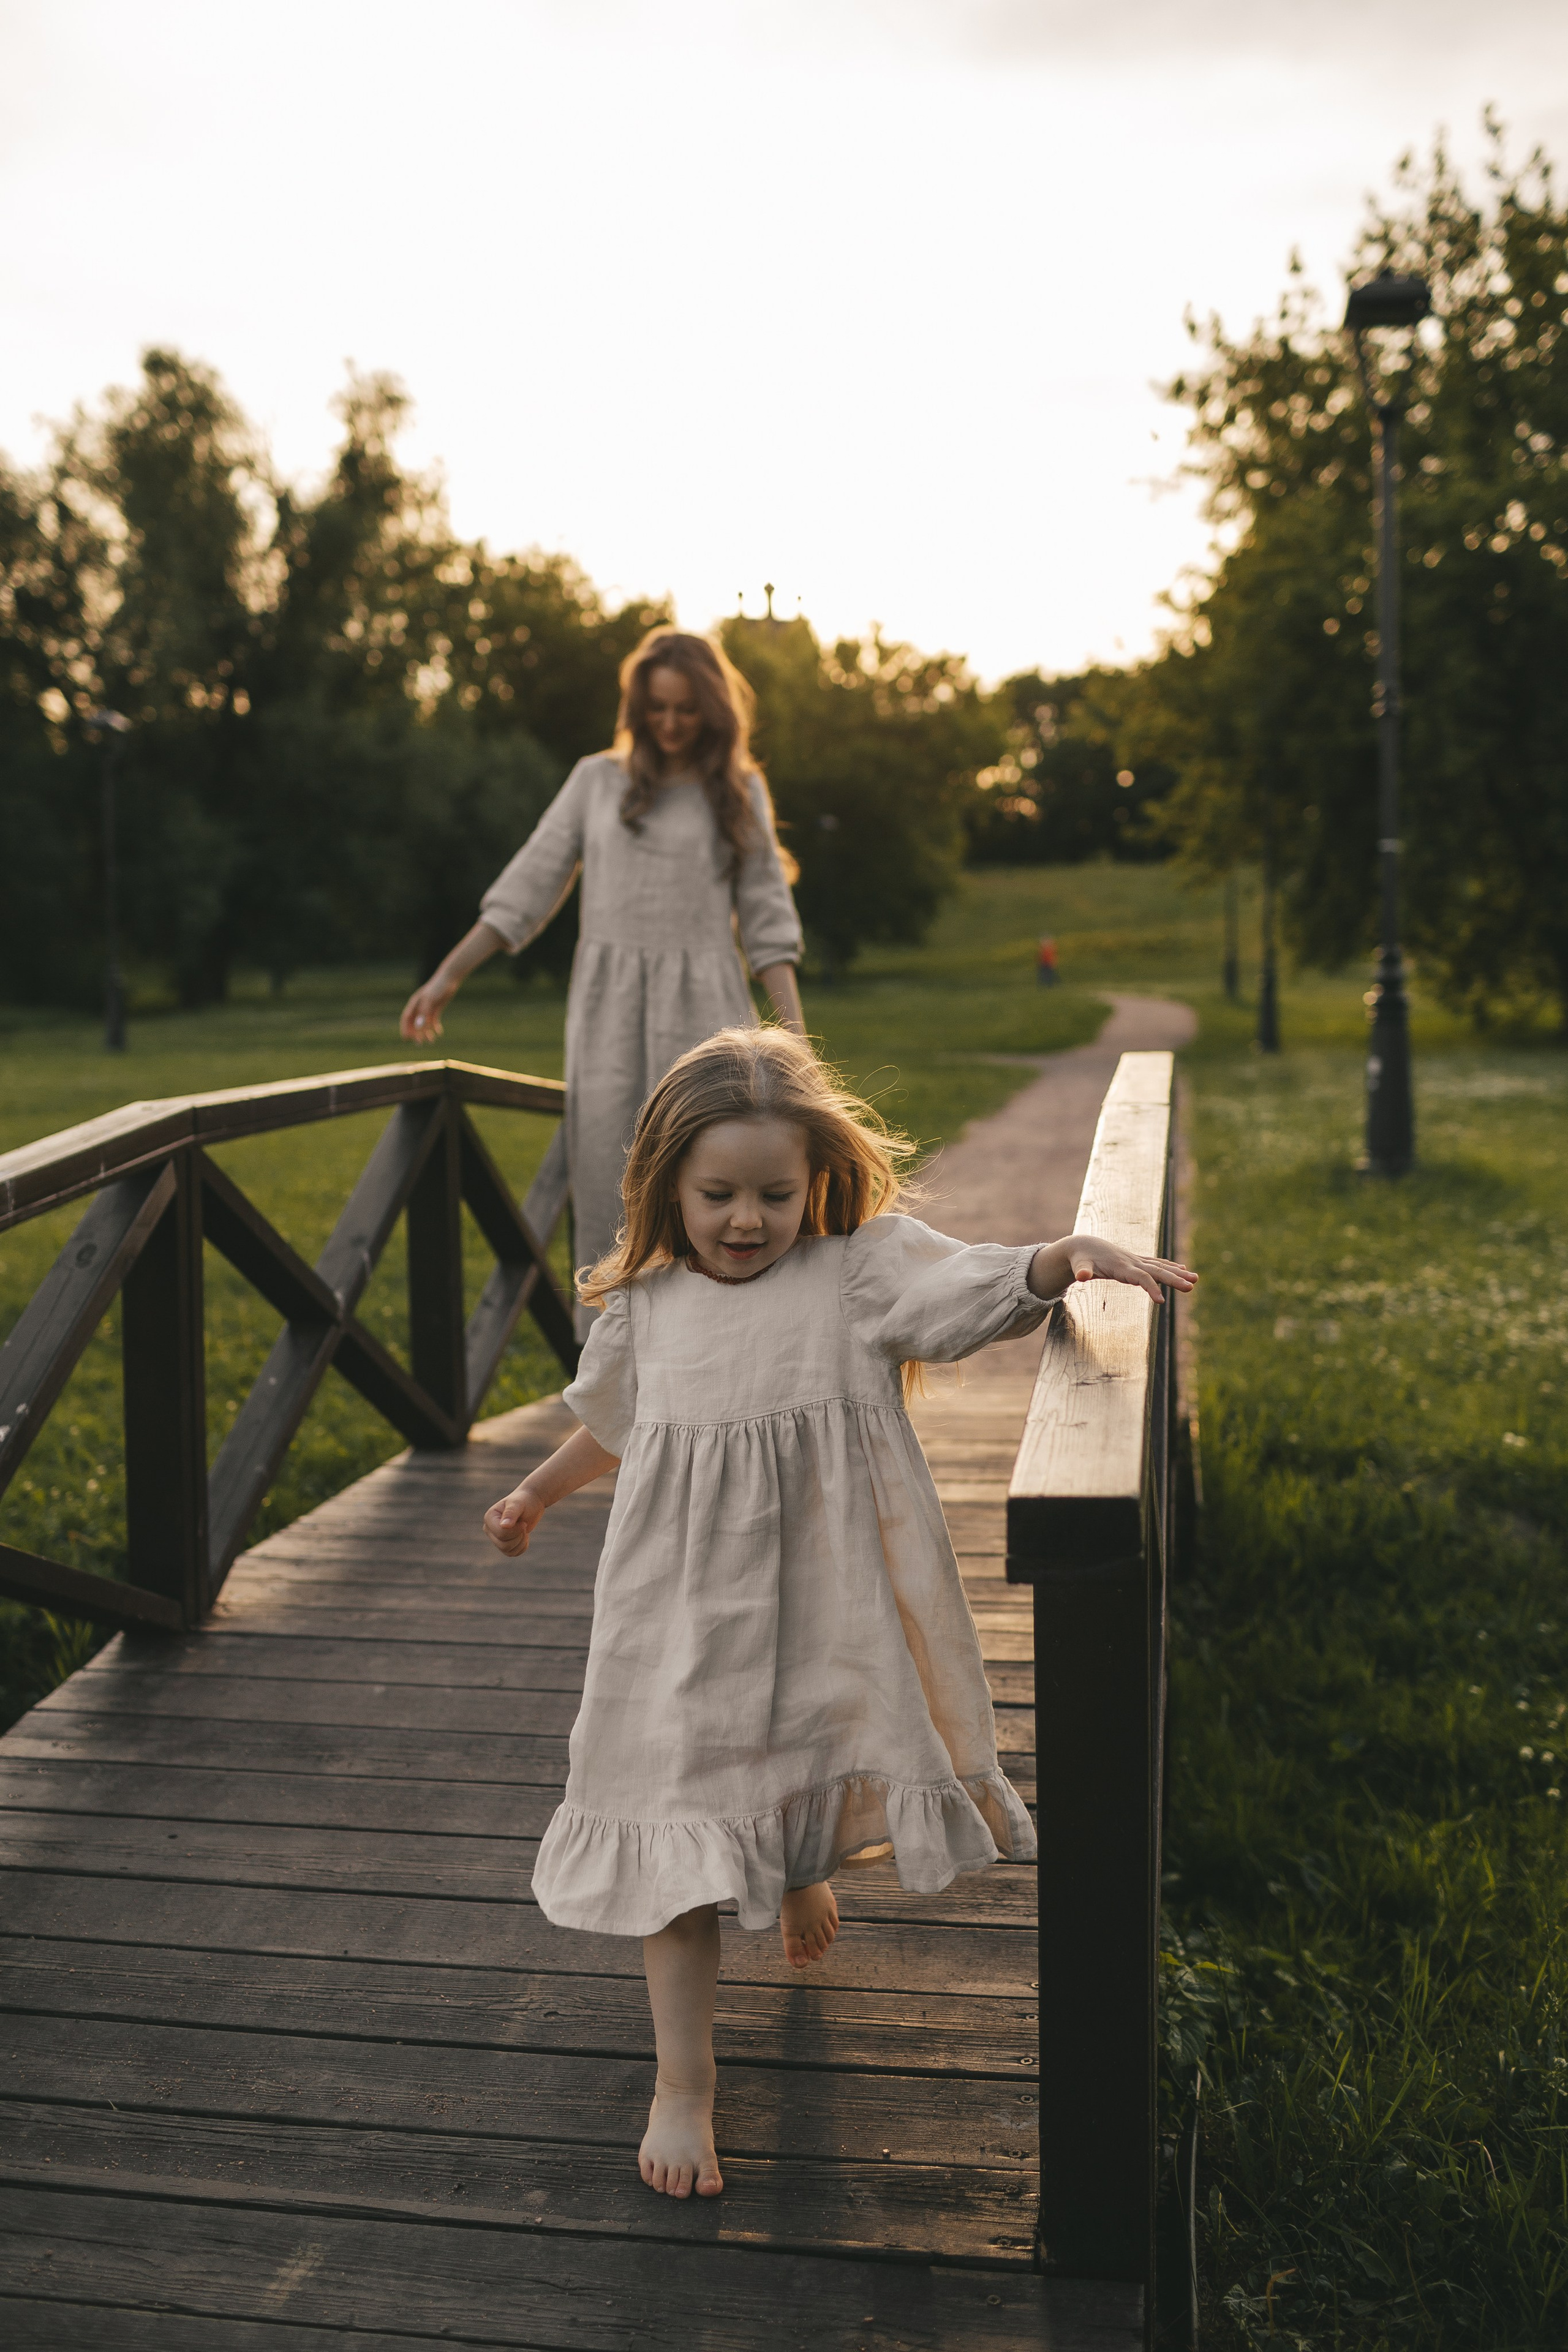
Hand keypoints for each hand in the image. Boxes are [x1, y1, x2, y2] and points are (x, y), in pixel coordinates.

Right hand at [400, 973, 457, 1043]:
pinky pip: (433, 1020)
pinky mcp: (436, 1008)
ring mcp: (428, 1007)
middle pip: (415, 1022)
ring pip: (425, 1023)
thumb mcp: (430, 1001)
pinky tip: (439, 1033)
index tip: (406, 1039)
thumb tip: (418, 1028)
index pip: (406, 1018)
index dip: (405, 1028)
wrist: (449, 979)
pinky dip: (435, 1027)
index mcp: (414, 1003)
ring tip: (431, 1041)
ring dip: (426, 1032)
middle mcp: (420, 1006)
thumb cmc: (438, 988)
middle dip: (416, 1033)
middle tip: (419, 1044)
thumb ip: (424, 1014)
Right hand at [485, 1482, 544, 1555]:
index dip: (516, 1530)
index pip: (501, 1533)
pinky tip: (524, 1536)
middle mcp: (489, 1529)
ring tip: (523, 1529)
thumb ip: (511, 1513)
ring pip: (507, 1551)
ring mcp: (495, 1537)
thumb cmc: (525, 1500)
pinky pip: (512, 1553)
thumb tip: (504, 1526)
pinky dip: (522, 1547)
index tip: (522, 1522)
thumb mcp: (519, 1504)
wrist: (532, 1502)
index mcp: (489, 1517)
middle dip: (519, 1536)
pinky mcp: (503, 1544)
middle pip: (504, 1544)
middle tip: (524, 1524)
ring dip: (521, 1542)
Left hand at [1065, 1234, 1197, 1301]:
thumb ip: (1081, 1271)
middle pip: (1156, 1271)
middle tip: (1191, 1286)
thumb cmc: (1081, 1258)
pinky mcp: (1136, 1261)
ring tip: (1195, 1279)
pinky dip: (1170, 1267)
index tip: (1161, 1301)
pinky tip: (1183, 1269)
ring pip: (1160, 1266)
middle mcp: (1131, 1262)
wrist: (1083, 1245)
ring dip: (1178, 1273)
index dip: (1150, 1287)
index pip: (1140, 1277)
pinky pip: (1156, 1264)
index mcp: (1120, 1266)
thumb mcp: (1079, 1265)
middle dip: (1174, 1279)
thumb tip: (1081, 1277)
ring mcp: (1135, 1260)